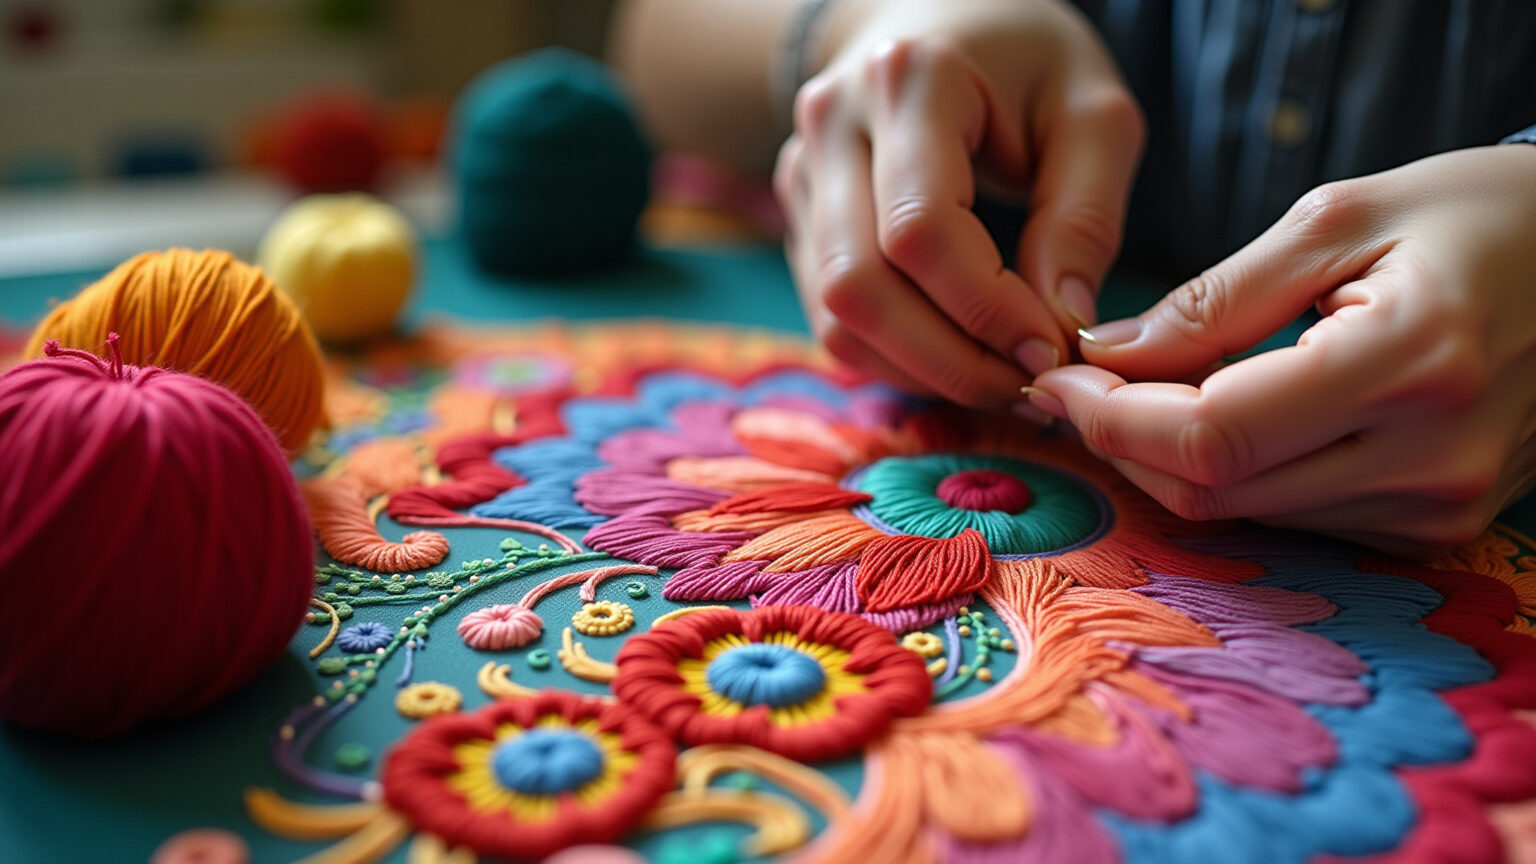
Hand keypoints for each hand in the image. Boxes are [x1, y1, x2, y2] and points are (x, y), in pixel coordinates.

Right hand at [774, 0, 1143, 408]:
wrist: (940, 18)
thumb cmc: (1029, 63)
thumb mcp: (1092, 115)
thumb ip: (1085, 217)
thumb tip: (1062, 327)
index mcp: (911, 80)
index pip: (921, 231)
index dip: (986, 310)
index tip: (1053, 347)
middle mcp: (833, 124)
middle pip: (859, 287)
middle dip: (949, 360)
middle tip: (1028, 386)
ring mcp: (801, 172)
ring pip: (834, 316)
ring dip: (919, 371)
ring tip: (1000, 381)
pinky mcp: (797, 217)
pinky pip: (830, 317)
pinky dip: (895, 357)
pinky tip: (960, 358)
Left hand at [1027, 145, 1535, 556]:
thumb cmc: (1474, 219)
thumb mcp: (1339, 219)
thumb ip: (1215, 301)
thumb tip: (1105, 356)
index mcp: (1410, 363)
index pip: (1212, 436)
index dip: (1113, 417)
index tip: (1056, 377)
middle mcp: (1430, 458)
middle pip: (1215, 489)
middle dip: (1123, 440)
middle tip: (1076, 384)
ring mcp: (1438, 507)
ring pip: (1245, 512)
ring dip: (1169, 462)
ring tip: (1134, 395)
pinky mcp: (1436, 527)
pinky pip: (1292, 516)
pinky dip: (1234, 475)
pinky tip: (1214, 420)